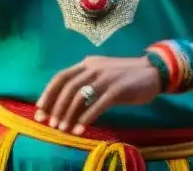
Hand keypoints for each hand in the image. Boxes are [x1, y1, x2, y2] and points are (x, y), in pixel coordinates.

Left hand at [35, 55, 161, 133]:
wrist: (153, 71)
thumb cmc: (125, 76)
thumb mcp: (102, 74)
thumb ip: (86, 82)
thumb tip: (66, 102)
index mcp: (88, 63)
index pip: (61, 76)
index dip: (48, 92)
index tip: (39, 108)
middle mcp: (94, 68)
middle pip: (67, 87)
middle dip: (55, 107)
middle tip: (49, 123)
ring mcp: (105, 78)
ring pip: (80, 97)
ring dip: (68, 115)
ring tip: (63, 129)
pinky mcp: (117, 89)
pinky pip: (97, 105)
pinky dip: (86, 119)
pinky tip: (80, 130)